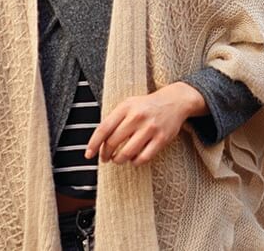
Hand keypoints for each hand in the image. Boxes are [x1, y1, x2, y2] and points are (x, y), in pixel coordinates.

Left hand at [85, 82, 206, 165]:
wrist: (174, 101)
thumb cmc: (146, 106)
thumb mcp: (128, 104)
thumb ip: (114, 119)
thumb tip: (98, 142)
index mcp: (126, 107)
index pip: (104, 128)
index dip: (94, 144)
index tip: (89, 155)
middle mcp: (137, 116)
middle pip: (113, 142)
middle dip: (106, 154)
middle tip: (105, 158)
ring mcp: (150, 128)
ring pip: (127, 153)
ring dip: (119, 160)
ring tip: (118, 159)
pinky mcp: (162, 139)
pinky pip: (143, 158)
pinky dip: (135, 162)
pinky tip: (134, 159)